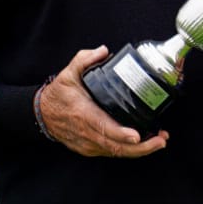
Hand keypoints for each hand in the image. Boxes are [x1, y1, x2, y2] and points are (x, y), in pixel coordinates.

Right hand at [38, 46, 169, 157]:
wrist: (42, 115)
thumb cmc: (58, 96)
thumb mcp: (67, 74)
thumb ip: (84, 59)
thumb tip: (103, 50)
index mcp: (82, 114)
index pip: (103, 127)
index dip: (121, 134)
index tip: (137, 135)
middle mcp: (86, 132)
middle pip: (115, 146)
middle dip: (141, 147)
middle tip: (161, 140)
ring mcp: (88, 144)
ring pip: (116, 152)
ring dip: (139, 150)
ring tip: (159, 141)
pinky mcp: (90, 149)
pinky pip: (112, 153)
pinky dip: (129, 151)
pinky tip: (145, 143)